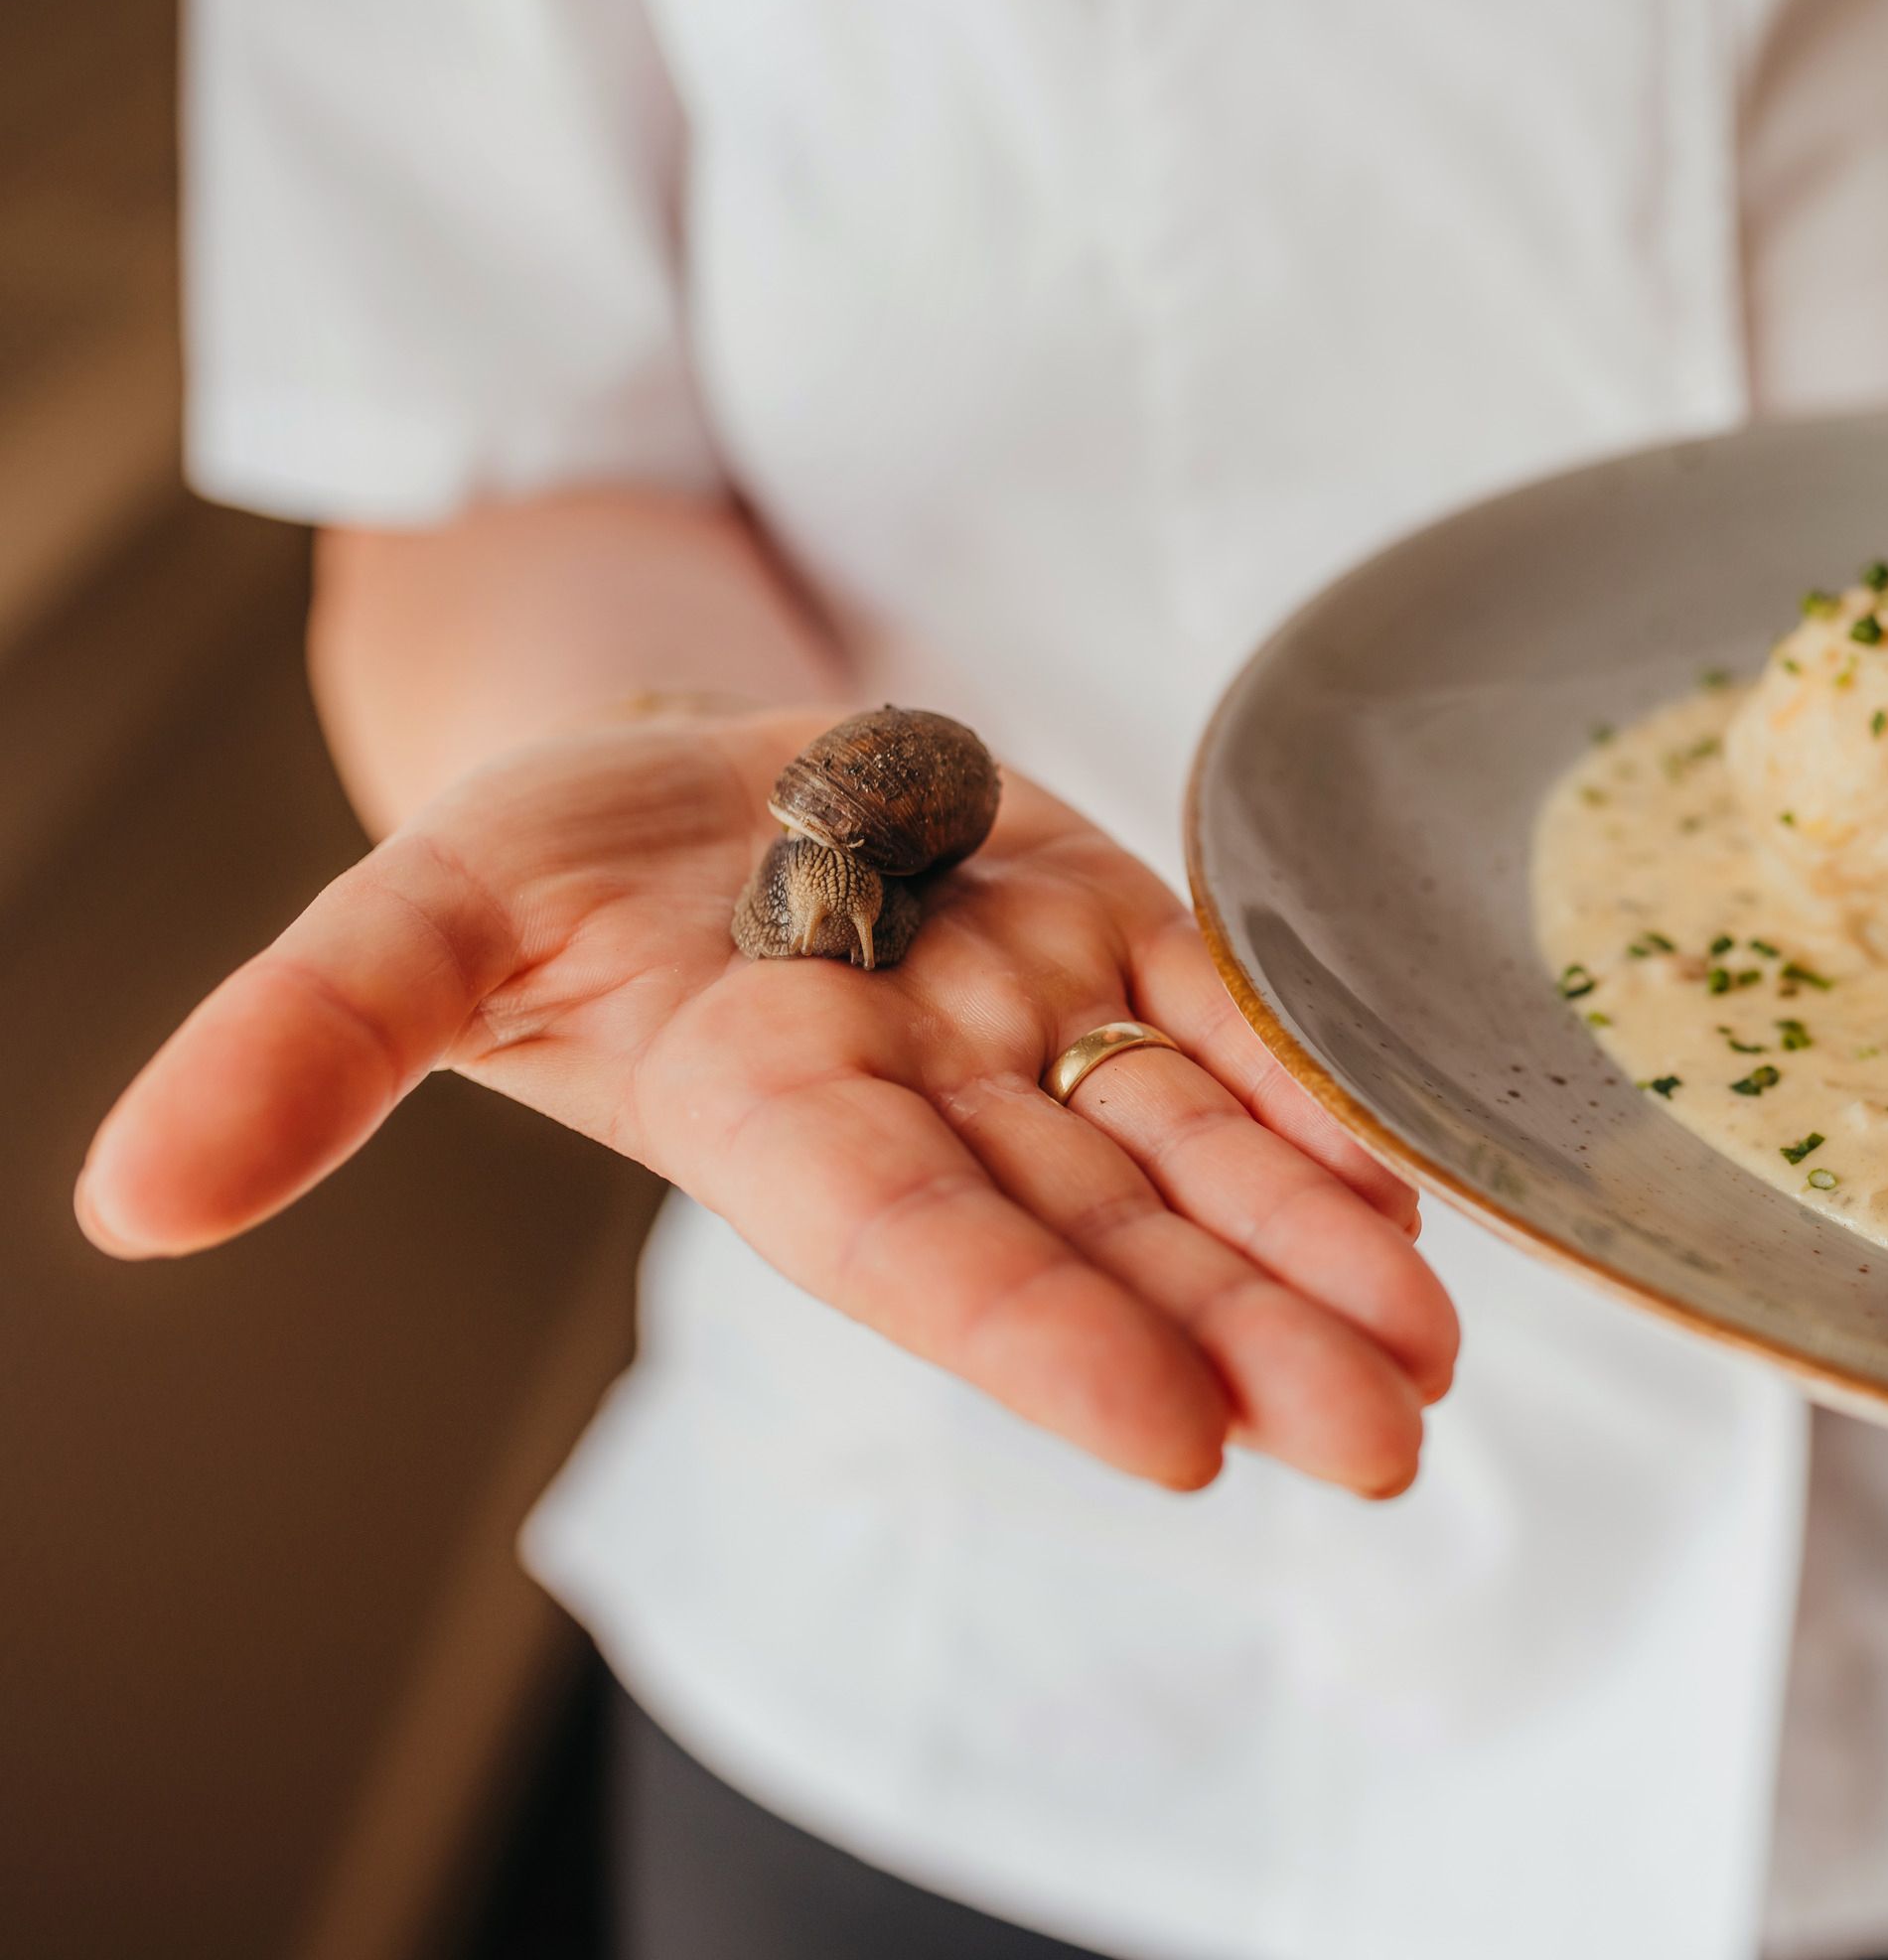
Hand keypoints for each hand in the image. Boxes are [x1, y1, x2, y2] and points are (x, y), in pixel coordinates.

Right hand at [76, 710, 1456, 1495]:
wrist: (669, 766)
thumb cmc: (539, 859)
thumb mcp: (414, 915)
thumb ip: (311, 1045)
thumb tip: (133, 1203)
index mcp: (771, 1114)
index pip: (911, 1247)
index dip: (1034, 1335)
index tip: (1180, 1440)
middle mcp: (927, 1099)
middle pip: (1096, 1234)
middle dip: (1240, 1335)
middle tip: (1383, 1440)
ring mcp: (1029, 1022)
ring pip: (1189, 1151)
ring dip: (1314, 1247)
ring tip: (1434, 1346)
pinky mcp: (1104, 933)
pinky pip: (1222, 1025)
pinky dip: (1312, 1102)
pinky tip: (1411, 1187)